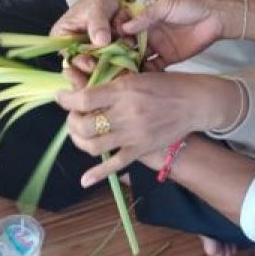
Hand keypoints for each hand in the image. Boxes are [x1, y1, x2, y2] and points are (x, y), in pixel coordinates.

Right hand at [51, 0, 125, 59]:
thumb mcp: (96, 8)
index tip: (93, 65)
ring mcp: (93, 53)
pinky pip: (117, 58)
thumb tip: (101, 42)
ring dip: (118, 52)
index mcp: (63, 38)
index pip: (69, 57)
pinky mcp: (108, 53)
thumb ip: (98, 25)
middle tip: (118, 52)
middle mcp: (75, 49)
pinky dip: (125, 50)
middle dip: (104, 58)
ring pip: (105, 63)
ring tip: (126, 36)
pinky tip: (131, 39)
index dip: (80, 63)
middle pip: (86, 65)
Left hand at [56, 72, 239, 186]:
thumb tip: (82, 88)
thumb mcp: (135, 75)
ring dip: (78, 140)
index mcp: (123, 89)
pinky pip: (115, 165)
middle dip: (71, 121)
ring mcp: (133, 134)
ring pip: (93, 145)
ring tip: (78, 133)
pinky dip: (97, 174)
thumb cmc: (165, 85)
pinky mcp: (141, 149)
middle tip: (72, 115)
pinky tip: (85, 179)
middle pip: (84, 124)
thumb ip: (110, 83)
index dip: (65, 100)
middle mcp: (126, 113)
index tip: (60, 97)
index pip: (84, 99)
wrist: (194, 102)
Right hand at [120, 0, 233, 69]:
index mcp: (145, 16)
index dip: (115, 33)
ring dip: (130, 65)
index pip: (124, 26)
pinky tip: (138, 80)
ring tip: (120, 74)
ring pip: (138, 57)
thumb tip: (125, 27)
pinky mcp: (168, 58)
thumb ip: (146, 16)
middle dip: (119, 52)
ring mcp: (157, 45)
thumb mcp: (166, 4)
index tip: (105, 42)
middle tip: (109, 62)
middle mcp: (148, 32)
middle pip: (128, 44)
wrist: (216, 16)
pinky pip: (153, 67)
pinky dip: (146, 73)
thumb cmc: (192, 3)